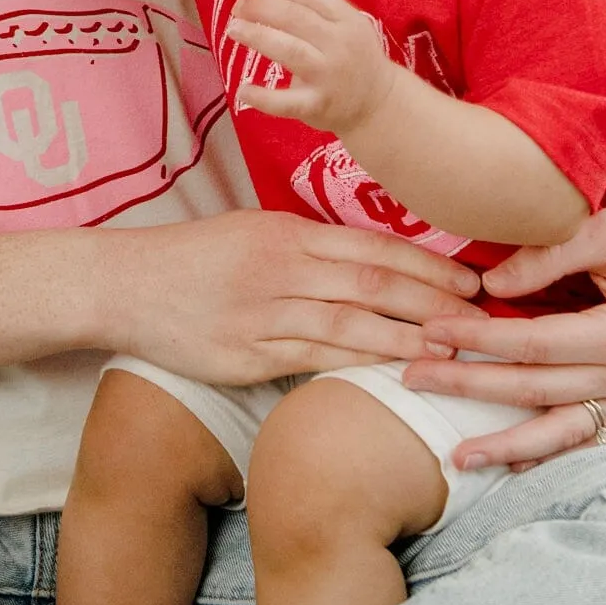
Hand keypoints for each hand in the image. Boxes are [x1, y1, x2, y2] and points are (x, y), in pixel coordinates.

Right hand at [94, 209, 486, 385]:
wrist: (124, 284)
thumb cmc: (192, 259)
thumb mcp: (253, 232)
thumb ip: (308, 246)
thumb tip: (367, 262)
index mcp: (288, 233)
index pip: (373, 248)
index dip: (429, 267)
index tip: (472, 282)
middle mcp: (282, 268)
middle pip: (373, 285)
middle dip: (434, 303)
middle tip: (482, 321)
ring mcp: (264, 312)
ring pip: (351, 324)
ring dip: (407, 338)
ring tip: (453, 351)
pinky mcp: (246, 354)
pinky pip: (314, 359)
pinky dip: (360, 365)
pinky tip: (394, 372)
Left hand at [223, 0, 395, 135]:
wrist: (379, 104)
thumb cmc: (357, 57)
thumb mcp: (349, 22)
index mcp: (347, 21)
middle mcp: (339, 45)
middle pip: (296, 19)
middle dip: (262, 8)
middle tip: (239, 8)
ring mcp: (328, 77)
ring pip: (289, 51)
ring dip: (256, 37)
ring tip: (233, 30)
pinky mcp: (317, 105)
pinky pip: (286, 102)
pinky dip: (263, 97)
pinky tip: (243, 89)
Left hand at [405, 188, 605, 468]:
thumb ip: (549, 255)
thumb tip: (489, 285)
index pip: (533, 343)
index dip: (477, 339)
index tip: (430, 331)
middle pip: (534, 390)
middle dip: (468, 387)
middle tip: (410, 380)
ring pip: (562, 432)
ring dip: (507, 447)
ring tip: (457, 458)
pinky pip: (592, 442)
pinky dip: (554, 457)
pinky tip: (514, 468)